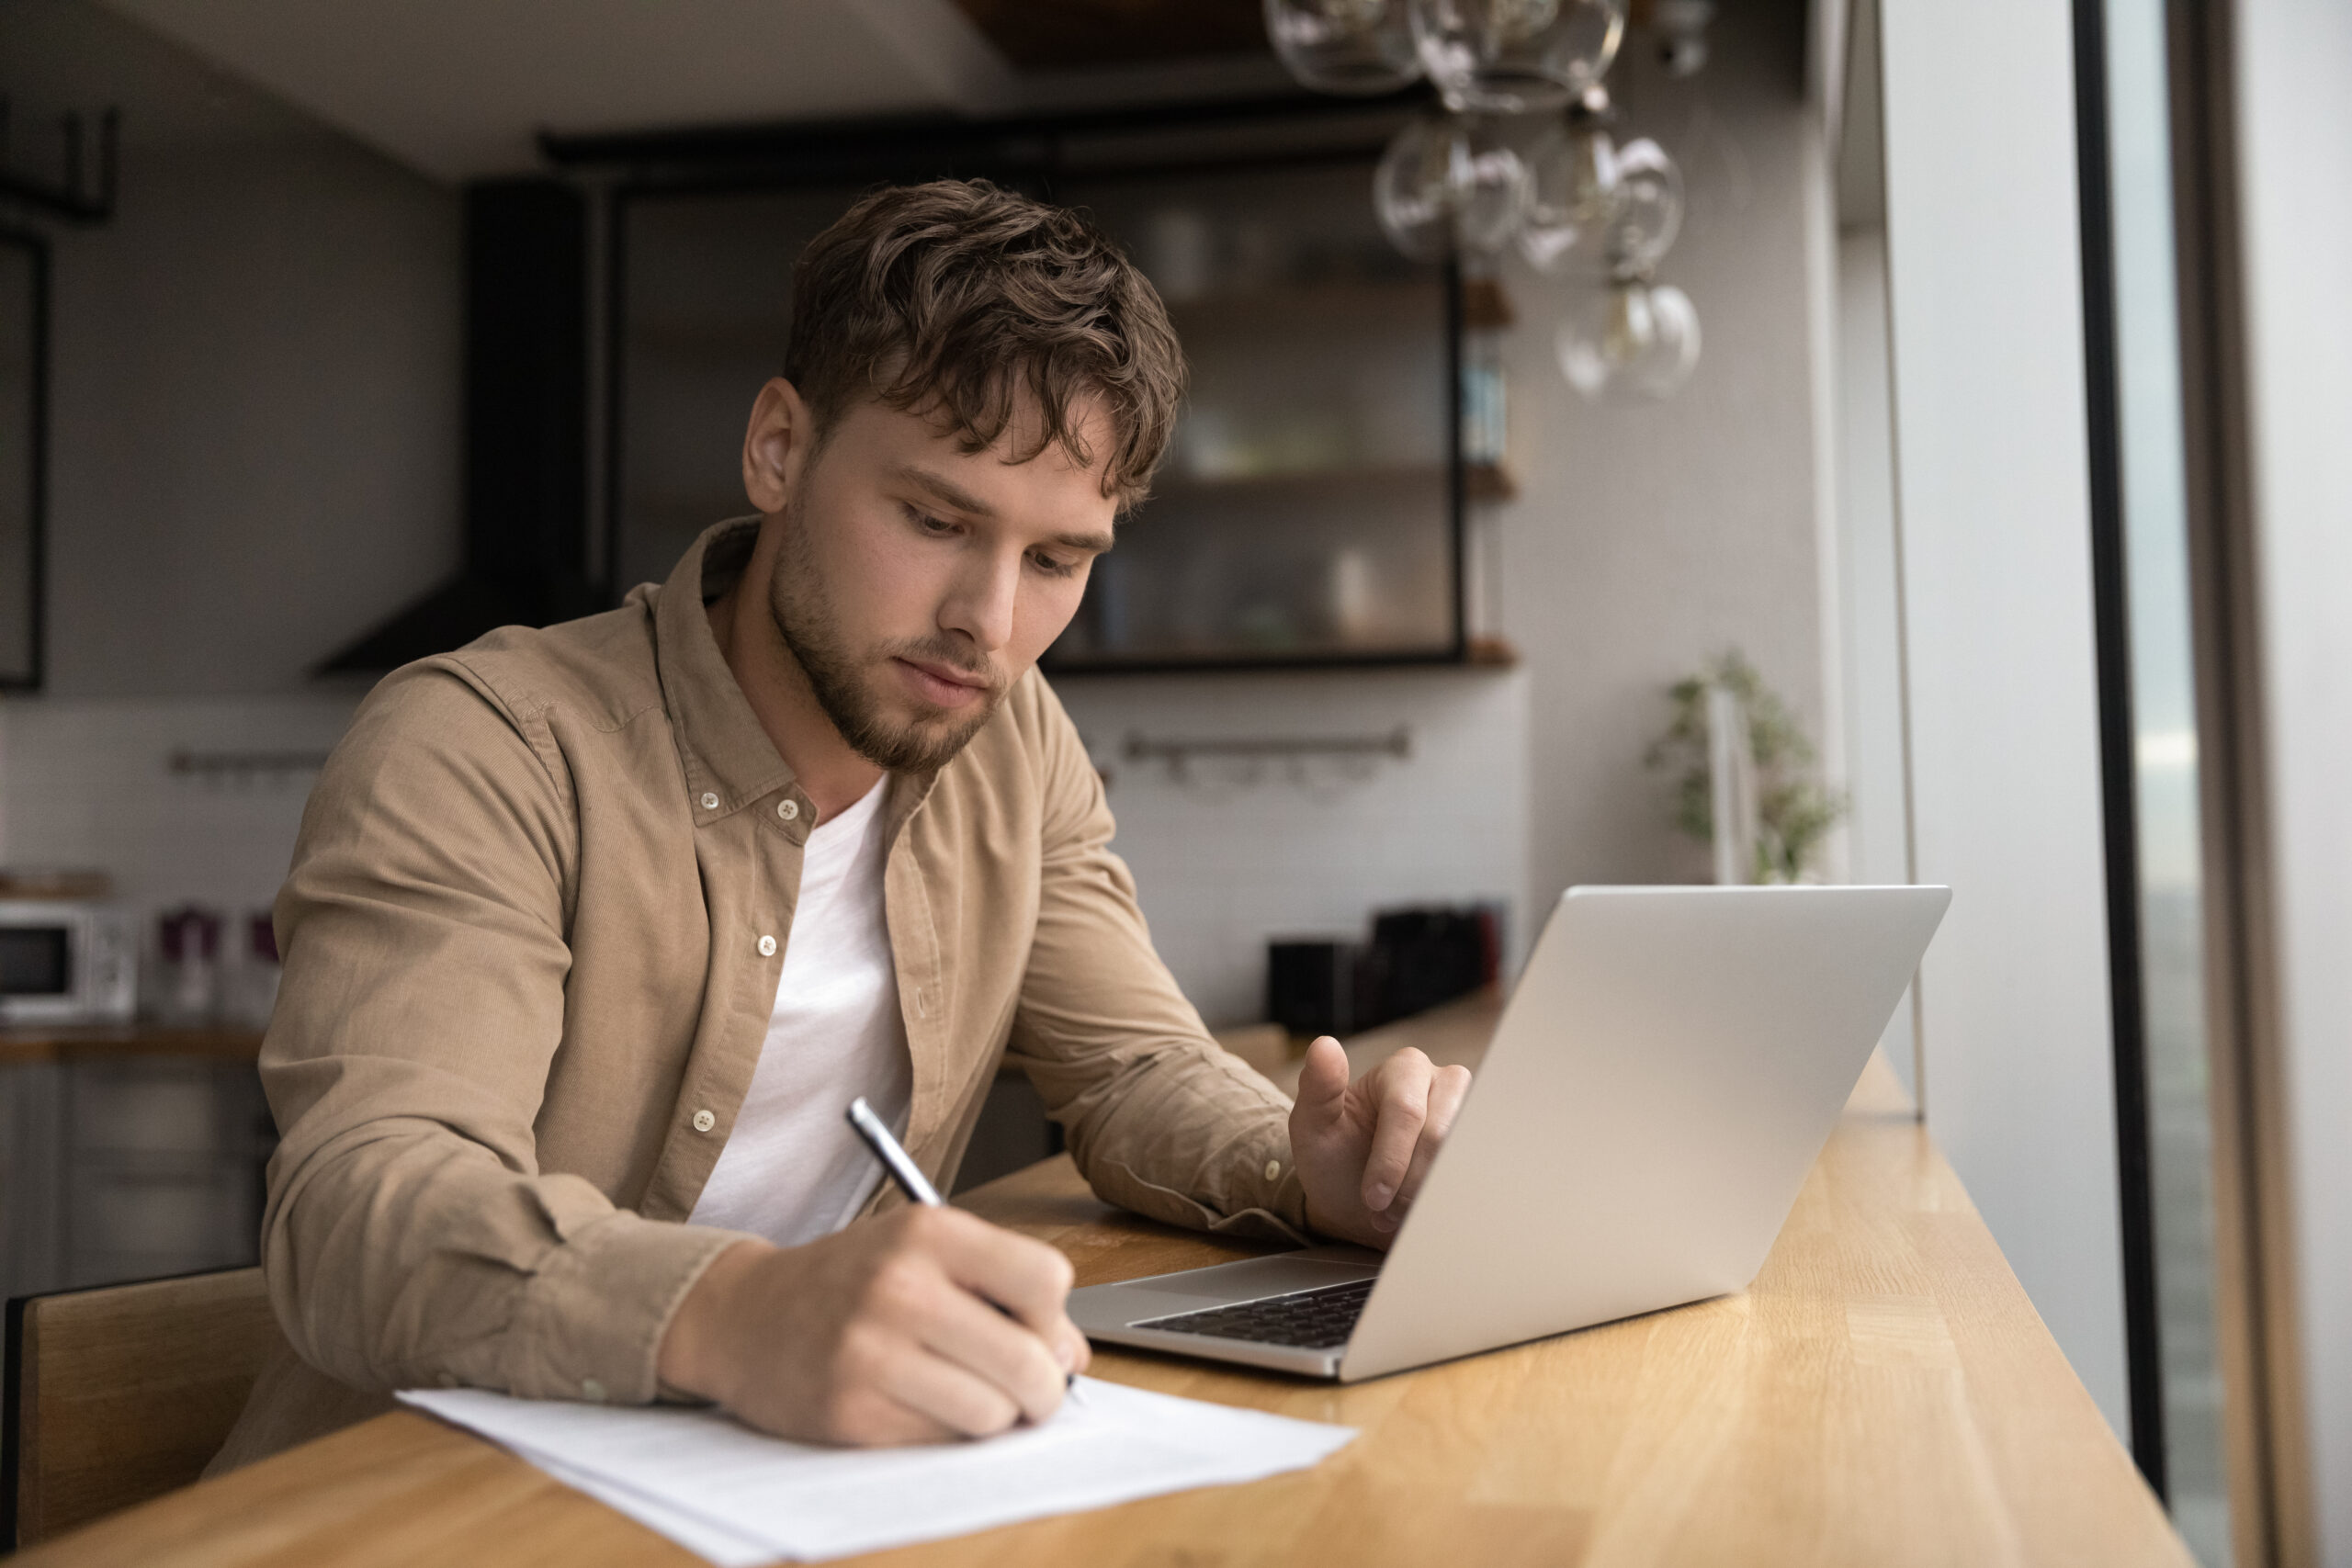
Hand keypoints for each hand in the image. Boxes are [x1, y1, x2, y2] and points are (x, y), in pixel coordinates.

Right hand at [657, 1206, 1088, 1444]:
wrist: (743, 1315)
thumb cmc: (850, 1282)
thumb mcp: (923, 1253)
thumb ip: (1003, 1290)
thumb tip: (1072, 1357)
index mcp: (929, 1232)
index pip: (1046, 1279)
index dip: (1052, 1317)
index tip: (1035, 1331)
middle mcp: (900, 1286)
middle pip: (1029, 1361)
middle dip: (1042, 1389)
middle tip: (1028, 1391)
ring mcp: (872, 1352)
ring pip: (992, 1413)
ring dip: (992, 1416)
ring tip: (963, 1393)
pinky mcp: (851, 1412)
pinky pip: (940, 1441)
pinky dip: (942, 1433)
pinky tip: (913, 1403)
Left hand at [1289, 1039, 1472, 1248]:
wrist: (1356, 1204)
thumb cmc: (1333, 1158)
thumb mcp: (1313, 1127)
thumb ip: (1318, 1087)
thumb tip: (1323, 1045)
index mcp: (1404, 1068)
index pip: (1406, 1111)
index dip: (1391, 1159)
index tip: (1372, 1198)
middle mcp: (1445, 1083)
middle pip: (1440, 1135)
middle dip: (1409, 1183)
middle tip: (1382, 1213)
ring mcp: (1470, 1116)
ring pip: (1464, 1157)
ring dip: (1429, 1195)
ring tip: (1398, 1216)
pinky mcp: (1482, 1148)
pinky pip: (1481, 1174)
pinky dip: (1451, 1198)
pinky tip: (1426, 1212)